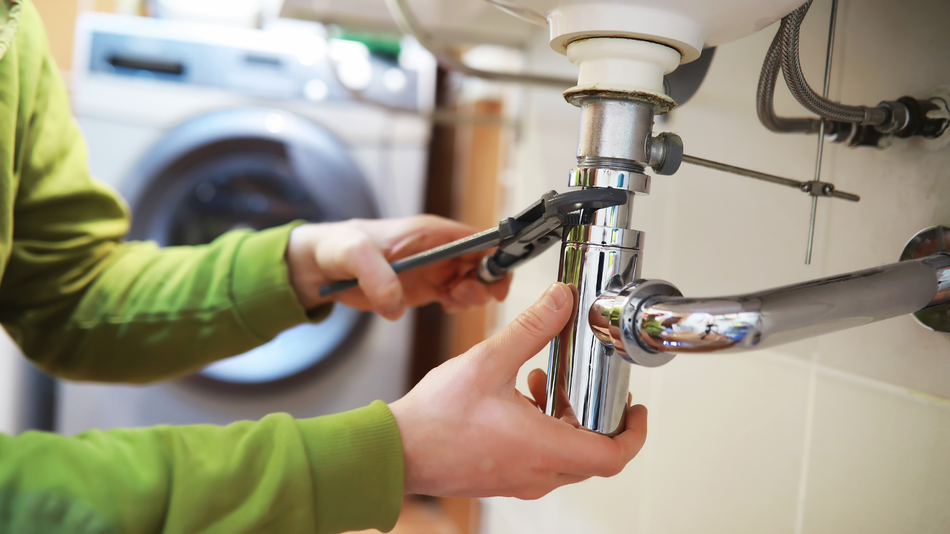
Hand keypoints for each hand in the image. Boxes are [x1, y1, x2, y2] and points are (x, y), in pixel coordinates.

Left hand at [286, 215, 511, 319]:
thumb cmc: (338, 247)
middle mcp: (439, 249)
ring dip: (472, 296)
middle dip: (485, 282)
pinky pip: (455, 297)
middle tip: (461, 296)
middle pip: (483, 263)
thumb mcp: (353, 254)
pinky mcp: (425, 288)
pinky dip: (457, 305)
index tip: (495, 280)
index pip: (479, 238)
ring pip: (474, 282)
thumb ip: (376, 276)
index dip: (495, 256)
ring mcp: (434, 270)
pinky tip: (445, 306)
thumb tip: (396, 305)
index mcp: (430, 232)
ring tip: (450, 301)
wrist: (321, 266)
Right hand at [389, 282, 647, 498]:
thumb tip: (561, 301)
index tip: (636, 411)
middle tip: (589, 388)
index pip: (612, 456)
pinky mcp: (502, 478)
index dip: (634, 433)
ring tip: (545, 383)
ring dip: (566, 420)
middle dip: (596, 418)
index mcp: (542, 448)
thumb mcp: (488, 361)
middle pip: (592, 455)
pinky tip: (518, 397)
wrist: (395, 451)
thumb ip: (531, 328)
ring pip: (565, 457)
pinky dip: (542, 430)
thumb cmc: (435, 419)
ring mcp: (519, 480)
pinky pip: (539, 460)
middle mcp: (536, 472)